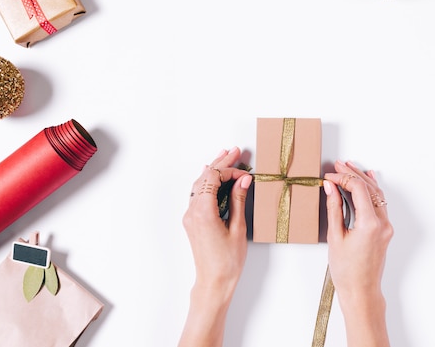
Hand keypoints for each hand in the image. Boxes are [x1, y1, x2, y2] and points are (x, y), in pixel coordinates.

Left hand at [178, 147, 251, 346]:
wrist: (213, 282)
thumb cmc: (227, 261)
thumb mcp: (238, 228)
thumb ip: (239, 200)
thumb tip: (243, 179)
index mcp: (203, 211)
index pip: (213, 178)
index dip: (229, 169)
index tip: (244, 169)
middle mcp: (192, 211)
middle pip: (204, 178)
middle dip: (220, 163)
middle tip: (235, 150)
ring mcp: (190, 216)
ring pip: (199, 185)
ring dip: (212, 171)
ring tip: (225, 157)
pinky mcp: (192, 221)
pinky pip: (197, 195)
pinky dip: (206, 183)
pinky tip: (211, 176)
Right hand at [323, 160, 392, 346]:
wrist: (361, 291)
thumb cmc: (347, 271)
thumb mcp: (335, 237)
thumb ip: (334, 208)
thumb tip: (330, 187)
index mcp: (370, 224)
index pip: (358, 189)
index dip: (343, 178)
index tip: (329, 175)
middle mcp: (382, 223)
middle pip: (369, 188)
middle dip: (352, 174)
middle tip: (338, 165)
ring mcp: (386, 226)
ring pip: (376, 194)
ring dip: (362, 180)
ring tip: (349, 167)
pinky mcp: (385, 230)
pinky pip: (380, 204)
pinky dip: (371, 191)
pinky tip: (367, 179)